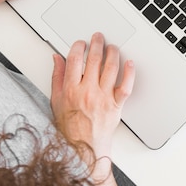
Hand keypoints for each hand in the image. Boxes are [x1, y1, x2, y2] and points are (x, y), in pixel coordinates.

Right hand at [51, 33, 134, 165]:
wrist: (83, 148)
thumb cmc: (69, 127)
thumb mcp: (55, 101)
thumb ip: (57, 78)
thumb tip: (57, 58)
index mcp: (70, 90)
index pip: (75, 59)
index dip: (79, 47)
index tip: (81, 42)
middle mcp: (87, 91)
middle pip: (94, 60)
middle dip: (97, 44)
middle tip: (99, 37)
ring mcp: (103, 98)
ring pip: (110, 68)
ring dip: (112, 53)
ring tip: (112, 47)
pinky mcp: (116, 105)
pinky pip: (126, 86)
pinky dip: (130, 73)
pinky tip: (130, 63)